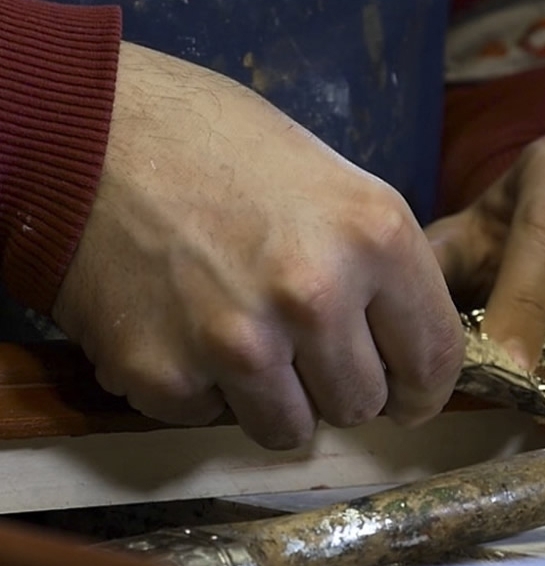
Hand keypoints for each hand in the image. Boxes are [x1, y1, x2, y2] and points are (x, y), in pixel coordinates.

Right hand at [53, 43, 463, 448]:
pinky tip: (185, 330)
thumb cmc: (219, 150)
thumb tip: (405, 352)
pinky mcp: (166, 376)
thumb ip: (382, 273)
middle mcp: (312, 297)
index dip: (423, 391)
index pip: (433, 360)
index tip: (407, 400)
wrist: (89, 134)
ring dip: (275, 399)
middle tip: (302, 344)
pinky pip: (211, 419)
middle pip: (361, 405)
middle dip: (338, 384)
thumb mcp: (334, 185)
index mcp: (373, 238)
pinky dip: (204, 389)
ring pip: (291, 431)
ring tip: (243, 337)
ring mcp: (237, 344)